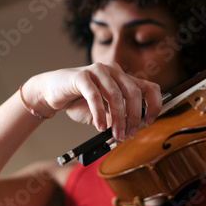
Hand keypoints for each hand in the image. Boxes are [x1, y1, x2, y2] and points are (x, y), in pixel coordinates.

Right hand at [23, 62, 161, 141]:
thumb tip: (129, 129)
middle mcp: (114, 70)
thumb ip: (116, 118)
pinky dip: (100, 114)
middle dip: (134, 117)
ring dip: (118, 119)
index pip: (149, 87)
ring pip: (116, 95)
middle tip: (129, 135)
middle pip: (134, 92)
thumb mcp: (103, 113)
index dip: (154, 104)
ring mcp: (98, 70)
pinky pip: (95, 96)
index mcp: (123, 78)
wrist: (51, 92)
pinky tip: (100, 126)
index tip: (149, 122)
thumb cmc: (78, 102)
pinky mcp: (81, 76)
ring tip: (115, 134)